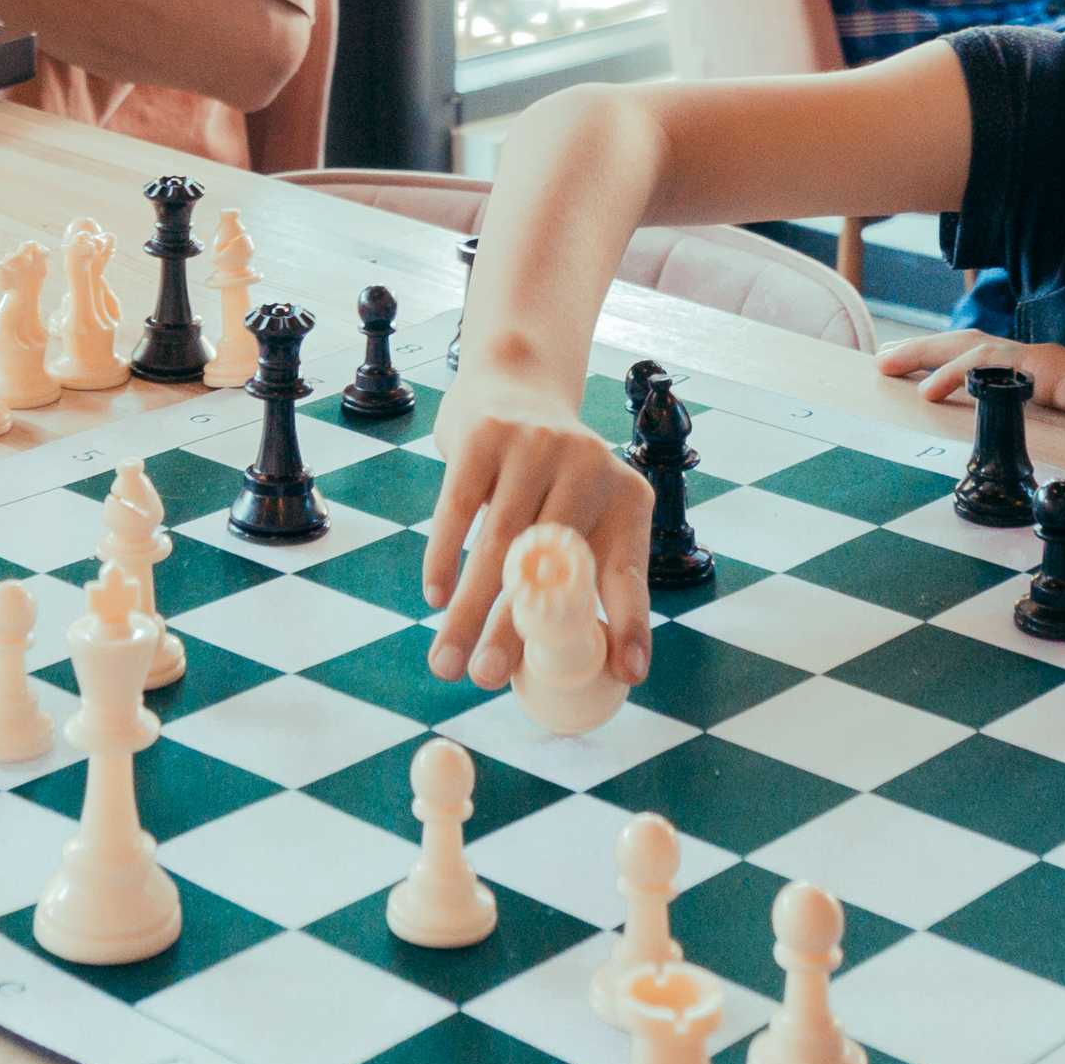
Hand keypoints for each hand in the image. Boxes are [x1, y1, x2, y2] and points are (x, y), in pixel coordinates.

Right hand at [419, 400, 653, 692]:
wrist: (516, 382)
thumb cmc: (550, 477)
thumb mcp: (587, 511)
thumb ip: (587, 572)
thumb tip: (593, 668)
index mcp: (627, 498)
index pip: (628, 572)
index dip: (629, 625)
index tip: (624, 675)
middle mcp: (591, 466)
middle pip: (551, 567)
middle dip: (514, 631)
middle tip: (485, 681)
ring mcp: (538, 445)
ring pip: (499, 544)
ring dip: (466, 610)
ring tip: (446, 660)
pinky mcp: (487, 434)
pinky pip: (459, 508)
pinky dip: (443, 557)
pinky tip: (434, 597)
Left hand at [876, 326, 1064, 443]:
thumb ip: (1051, 431)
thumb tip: (1022, 452)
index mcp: (1040, 374)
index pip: (981, 360)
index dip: (942, 363)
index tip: (908, 373)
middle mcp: (1037, 360)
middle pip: (967, 345)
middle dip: (920, 351)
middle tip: (880, 361)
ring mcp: (1043, 361)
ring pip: (972, 347)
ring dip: (926, 355)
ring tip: (890, 366)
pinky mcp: (1051, 370)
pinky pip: (994, 365)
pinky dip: (957, 374)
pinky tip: (932, 389)